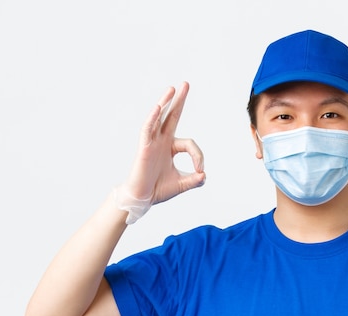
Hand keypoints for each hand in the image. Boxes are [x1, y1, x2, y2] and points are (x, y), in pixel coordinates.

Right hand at [124, 81, 205, 205]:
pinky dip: (153, 117)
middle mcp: (161, 141)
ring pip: (158, 118)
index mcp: (170, 147)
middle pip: (171, 116)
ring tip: (172, 89)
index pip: (190, 144)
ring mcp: (151, 142)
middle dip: (179, 101)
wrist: (142, 198)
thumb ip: (195, 180)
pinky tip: (158, 106)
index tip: (200, 170)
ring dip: (165, 103)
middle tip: (185, 84)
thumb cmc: (158, 189)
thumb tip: (204, 175)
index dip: (198, 156)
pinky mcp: (143, 147)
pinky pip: (147, 129)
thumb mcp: (182, 184)